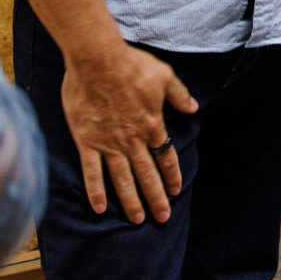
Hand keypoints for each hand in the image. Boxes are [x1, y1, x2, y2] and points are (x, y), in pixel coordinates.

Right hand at [62, 41, 197, 222]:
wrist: (97, 59)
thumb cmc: (131, 65)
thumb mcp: (164, 75)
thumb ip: (179, 95)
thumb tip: (193, 108)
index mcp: (152, 125)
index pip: (166, 157)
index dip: (172, 176)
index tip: (176, 191)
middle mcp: (132, 140)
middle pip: (147, 175)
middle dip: (156, 198)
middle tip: (162, 218)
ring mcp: (108, 143)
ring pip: (122, 179)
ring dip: (131, 201)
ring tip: (137, 220)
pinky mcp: (86, 141)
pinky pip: (92, 172)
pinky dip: (95, 191)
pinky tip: (99, 208)